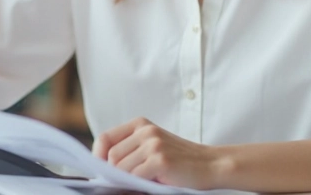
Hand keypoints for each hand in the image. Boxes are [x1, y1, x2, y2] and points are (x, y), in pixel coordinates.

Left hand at [92, 117, 220, 189]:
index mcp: (141, 124)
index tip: (102, 171)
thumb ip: (130, 151)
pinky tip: (149, 186)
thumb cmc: (181, 161)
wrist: (211, 165)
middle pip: (111, 156)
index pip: (105, 138)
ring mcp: (153, 144)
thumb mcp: (153, 147)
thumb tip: (102, 169)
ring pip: (121, 168)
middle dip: (115, 173)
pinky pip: (135, 177)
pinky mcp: (160, 160)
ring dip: (127, 181)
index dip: (98, 156)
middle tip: (126, 183)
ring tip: (142, 183)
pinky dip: (137, 186)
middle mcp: (146, 131)